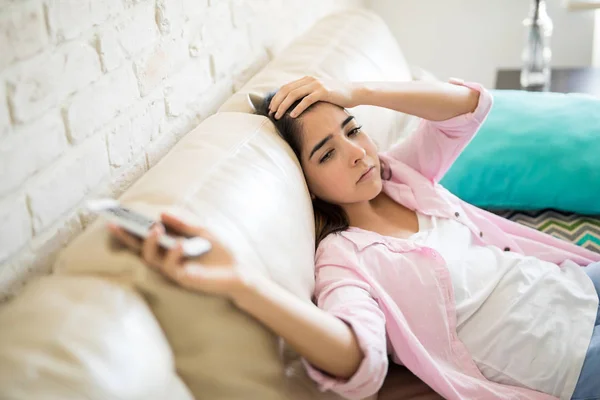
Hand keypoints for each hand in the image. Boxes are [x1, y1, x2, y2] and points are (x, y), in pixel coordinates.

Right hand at [107, 213, 250, 298]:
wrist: (239, 270)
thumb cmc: (220, 250)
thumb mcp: (203, 230)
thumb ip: (184, 223)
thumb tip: (163, 213)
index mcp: (169, 246)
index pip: (145, 236)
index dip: (129, 228)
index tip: (113, 216)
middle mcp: (167, 258)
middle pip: (140, 248)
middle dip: (127, 237)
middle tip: (116, 224)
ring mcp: (173, 269)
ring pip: (151, 258)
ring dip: (151, 242)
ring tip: (155, 228)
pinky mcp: (182, 279)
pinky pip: (171, 267)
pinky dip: (174, 253)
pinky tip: (180, 244)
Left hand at [269, 76, 359, 118]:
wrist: (354, 92)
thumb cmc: (337, 96)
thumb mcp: (320, 93)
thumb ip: (308, 95)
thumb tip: (295, 106)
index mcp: (307, 79)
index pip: (286, 87)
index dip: (276, 97)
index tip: (271, 108)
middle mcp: (309, 80)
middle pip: (287, 90)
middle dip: (277, 102)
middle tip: (271, 113)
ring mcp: (316, 85)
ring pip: (294, 94)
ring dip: (284, 106)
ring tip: (278, 115)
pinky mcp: (323, 92)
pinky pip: (306, 100)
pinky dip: (298, 108)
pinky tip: (292, 116)